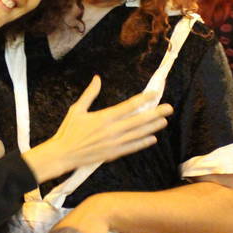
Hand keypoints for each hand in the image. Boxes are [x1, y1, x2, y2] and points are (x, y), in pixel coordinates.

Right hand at [25, 76, 172, 183]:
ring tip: (164, 121)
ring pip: (138, 134)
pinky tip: (152, 139)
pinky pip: (132, 147)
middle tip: (169, 108)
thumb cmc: (68, 131)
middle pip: (138, 120)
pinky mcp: (113, 153)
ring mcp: (114, 143)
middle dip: (155, 113)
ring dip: (152, 127)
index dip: (143, 99)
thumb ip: (89, 94)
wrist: (63, 154)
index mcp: (103, 117)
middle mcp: (112, 130)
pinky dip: (143, 143)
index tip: (154, 94)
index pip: (129, 106)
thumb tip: (97, 78)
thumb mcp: (76, 109)